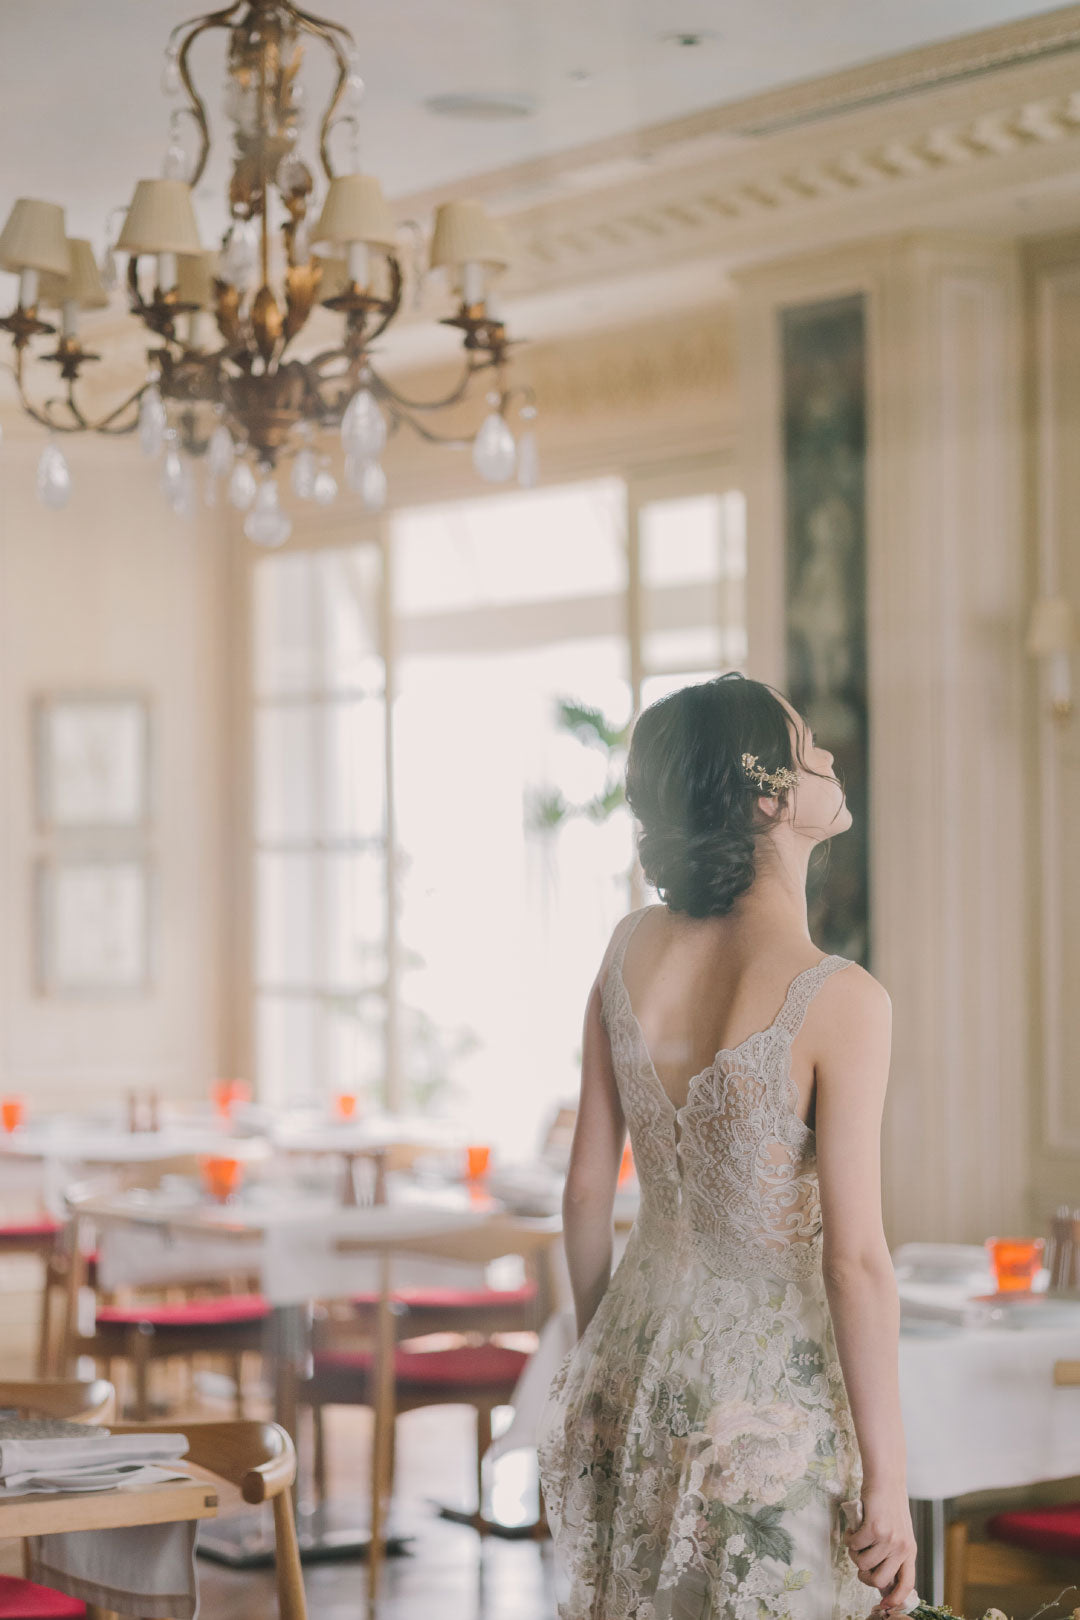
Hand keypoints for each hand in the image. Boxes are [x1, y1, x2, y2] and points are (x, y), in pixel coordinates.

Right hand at [844, 1485, 916, 1611]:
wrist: (886, 1480)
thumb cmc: (890, 1506)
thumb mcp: (899, 1533)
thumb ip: (893, 1554)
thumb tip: (881, 1580)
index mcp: (910, 1551)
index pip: (906, 1584)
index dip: (895, 1598)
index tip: (884, 1605)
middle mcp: (901, 1548)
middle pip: (878, 1580)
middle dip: (863, 1576)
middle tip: (859, 1563)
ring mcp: (888, 1539)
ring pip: (862, 1564)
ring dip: (854, 1554)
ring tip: (855, 1540)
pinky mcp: (873, 1528)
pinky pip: (854, 1545)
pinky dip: (848, 1539)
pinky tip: (851, 1529)